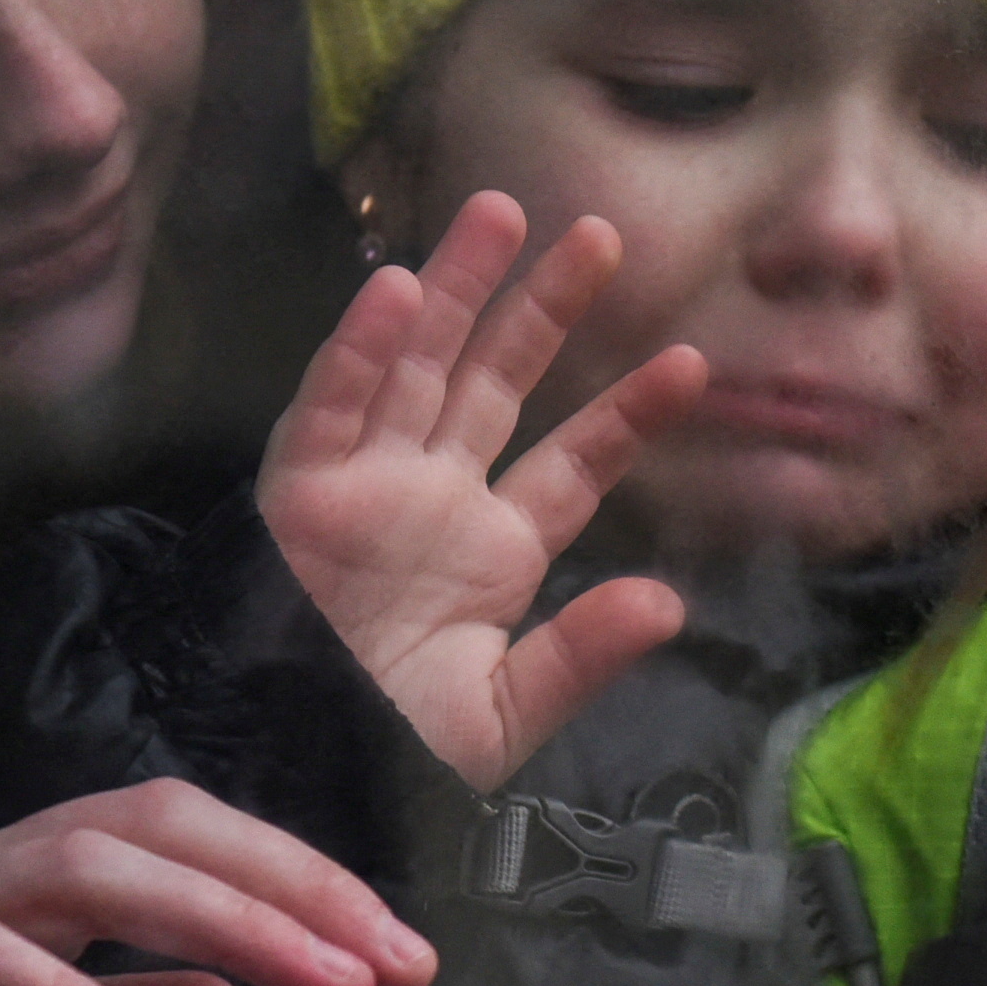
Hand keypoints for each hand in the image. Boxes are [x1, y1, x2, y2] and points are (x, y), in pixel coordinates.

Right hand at [257, 190, 707, 788]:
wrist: (294, 775)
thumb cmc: (388, 752)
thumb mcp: (502, 717)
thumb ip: (581, 655)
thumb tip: (668, 603)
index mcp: (490, 553)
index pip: (571, 465)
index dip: (626, 414)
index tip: (691, 366)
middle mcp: (431, 500)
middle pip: (496, 382)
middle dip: (544, 308)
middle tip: (601, 233)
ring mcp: (366, 485)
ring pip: (417, 365)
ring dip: (455, 287)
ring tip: (501, 210)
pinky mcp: (299, 490)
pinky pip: (331, 405)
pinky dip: (359, 348)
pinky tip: (397, 288)